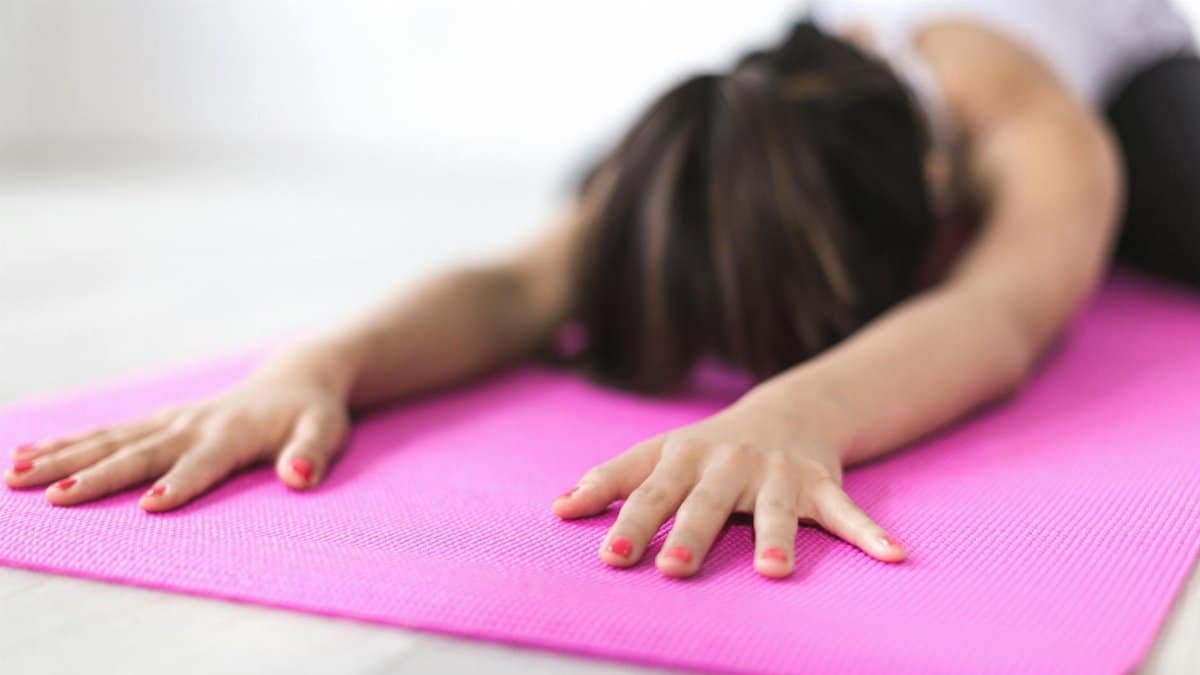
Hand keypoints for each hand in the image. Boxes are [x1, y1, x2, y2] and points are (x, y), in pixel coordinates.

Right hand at [5, 365, 349, 510]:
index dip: (180, 483)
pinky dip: (68, 442)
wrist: (295, 380)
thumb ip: (312, 454)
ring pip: (110, 439)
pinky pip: (108, 432)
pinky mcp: (159, 421)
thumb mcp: (326, 433)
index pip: (203, 462)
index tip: (149, 505)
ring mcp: (171, 421)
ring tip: (17, 474)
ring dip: (64, 457)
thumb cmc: (312, 415)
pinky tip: (28, 454)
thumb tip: (299, 477)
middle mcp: (194, 425)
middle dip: (97, 475)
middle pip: (140, 452)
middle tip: (56, 497)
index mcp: (233, 433)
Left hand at [552, 390, 905, 577]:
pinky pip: (846, 510)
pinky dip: (869, 533)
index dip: (628, 522)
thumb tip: (556, 509)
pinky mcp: (820, 483)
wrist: (786, 409)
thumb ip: (610, 480)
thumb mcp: (658, 454)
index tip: (609, 556)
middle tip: (672, 568)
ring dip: (776, 538)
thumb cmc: (708, 446)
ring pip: (775, 509)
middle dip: (689, 534)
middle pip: (706, 503)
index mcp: (684, 457)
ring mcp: (776, 473)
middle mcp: (728, 463)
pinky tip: (892, 556)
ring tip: (774, 571)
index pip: (651, 492)